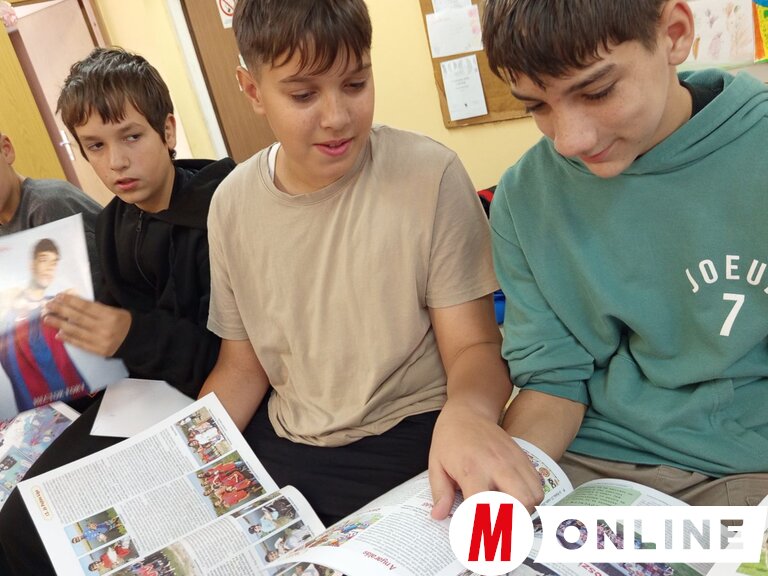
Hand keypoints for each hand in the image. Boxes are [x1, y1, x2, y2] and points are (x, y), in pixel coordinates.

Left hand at [44, 293, 130, 356]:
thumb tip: (74, 306)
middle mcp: (104, 328)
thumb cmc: (124, 321)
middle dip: (61, 311)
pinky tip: (58, 334)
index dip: (71, 301)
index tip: (59, 296)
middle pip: (78, 318)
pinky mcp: (98, 350)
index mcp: (110, 315)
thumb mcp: (115, 310)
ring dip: (59, 324)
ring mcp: (100, 340)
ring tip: (47, 319)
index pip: (86, 307)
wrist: (137, 340)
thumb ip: (97, 309)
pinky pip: (80, 344)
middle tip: (47, 306)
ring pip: (76, 331)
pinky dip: (68, 339)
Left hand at [428, 398, 543, 519]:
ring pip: (534, 495)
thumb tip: (439, 516)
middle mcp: (497, 465)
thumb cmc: (450, 439)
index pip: (483, 508)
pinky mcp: (523, 456)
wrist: (468, 412)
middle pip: (520, 503)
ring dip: (524, 510)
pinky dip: (530, 496)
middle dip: (513, 522)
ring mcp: (513, 460)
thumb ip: (440, 492)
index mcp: (471, 469)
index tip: (479, 542)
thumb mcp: (436, 464)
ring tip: (507, 512)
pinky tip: (514, 496)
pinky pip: (537, 483)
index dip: (482, 530)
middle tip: (499, 527)